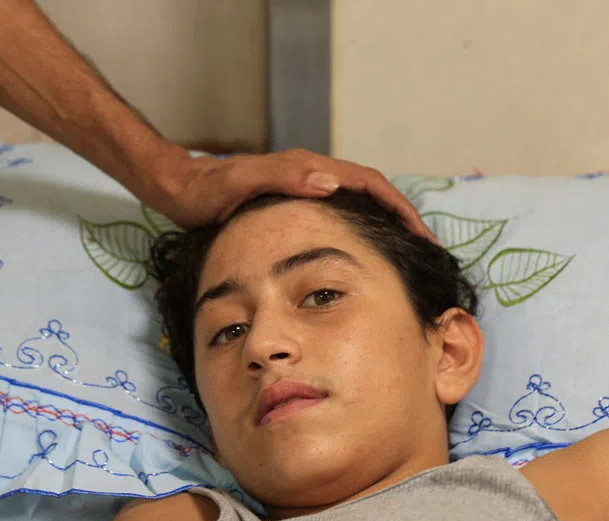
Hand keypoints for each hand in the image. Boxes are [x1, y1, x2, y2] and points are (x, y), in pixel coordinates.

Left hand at [154, 149, 434, 240]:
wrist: (181, 191)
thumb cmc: (207, 190)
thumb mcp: (241, 182)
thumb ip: (283, 177)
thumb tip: (331, 181)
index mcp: (309, 169)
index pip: (371, 185)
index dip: (400, 209)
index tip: (422, 237)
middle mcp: (313, 177)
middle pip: (374, 197)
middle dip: (404, 223)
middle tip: (427, 255)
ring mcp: (306, 192)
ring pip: (360, 210)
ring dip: (386, 231)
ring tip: (405, 261)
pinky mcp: (296, 209)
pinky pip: (340, 221)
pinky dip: (360, 237)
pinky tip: (363, 262)